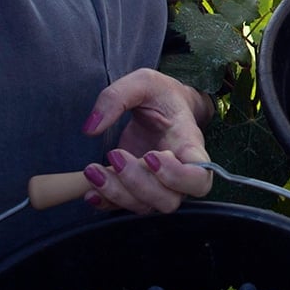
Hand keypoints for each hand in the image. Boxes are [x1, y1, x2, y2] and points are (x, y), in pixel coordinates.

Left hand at [79, 69, 213, 213]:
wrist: (162, 106)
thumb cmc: (160, 95)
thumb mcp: (143, 81)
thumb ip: (117, 97)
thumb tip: (91, 128)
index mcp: (189, 145)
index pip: (198, 176)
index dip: (177, 177)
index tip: (150, 156)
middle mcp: (179, 173)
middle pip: (170, 199)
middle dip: (138, 184)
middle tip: (114, 155)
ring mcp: (159, 185)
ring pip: (147, 207)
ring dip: (117, 194)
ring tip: (92, 170)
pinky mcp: (138, 189)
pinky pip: (125, 207)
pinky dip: (106, 203)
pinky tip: (90, 190)